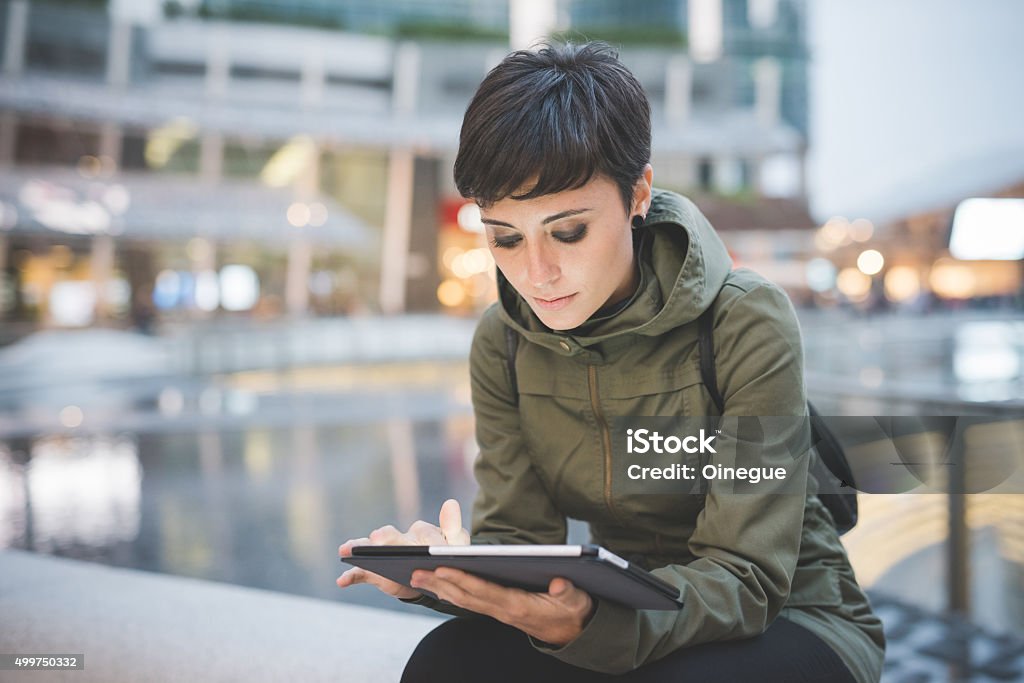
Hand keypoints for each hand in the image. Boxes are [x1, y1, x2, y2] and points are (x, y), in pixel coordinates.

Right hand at [336, 499, 470, 599]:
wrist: (431, 580)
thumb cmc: (445, 560)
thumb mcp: (456, 548)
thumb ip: (454, 529)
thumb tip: (450, 502)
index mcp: (423, 532)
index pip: (425, 534)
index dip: (430, 543)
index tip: (434, 550)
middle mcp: (400, 539)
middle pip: (391, 536)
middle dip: (386, 538)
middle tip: (378, 538)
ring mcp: (384, 554)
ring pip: (370, 548)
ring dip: (359, 548)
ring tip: (346, 549)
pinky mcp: (374, 572)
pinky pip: (360, 573)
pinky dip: (350, 576)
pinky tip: (342, 581)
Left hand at [409, 569, 595, 646]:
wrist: (575, 633)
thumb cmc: (574, 611)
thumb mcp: (576, 601)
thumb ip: (568, 593)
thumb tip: (559, 583)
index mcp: (519, 606)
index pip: (484, 591)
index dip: (463, 579)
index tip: (442, 568)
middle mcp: (504, 610)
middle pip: (466, 597)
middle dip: (440, 584)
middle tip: (414, 572)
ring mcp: (499, 612)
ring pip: (464, 600)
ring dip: (439, 588)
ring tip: (417, 576)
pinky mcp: (499, 609)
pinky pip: (470, 601)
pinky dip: (452, 592)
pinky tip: (437, 584)